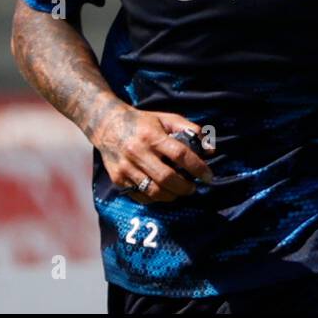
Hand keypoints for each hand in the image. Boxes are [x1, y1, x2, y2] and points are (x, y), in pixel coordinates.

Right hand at [90, 103, 213, 203]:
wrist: (107, 125)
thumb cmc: (143, 122)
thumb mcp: (167, 119)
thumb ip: (191, 130)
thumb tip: (210, 150)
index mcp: (152, 136)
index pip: (180, 154)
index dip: (197, 167)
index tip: (208, 176)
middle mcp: (137, 153)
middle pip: (167, 178)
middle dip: (185, 187)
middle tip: (193, 187)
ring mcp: (126, 168)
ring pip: (153, 191)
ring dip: (172, 195)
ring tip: (180, 191)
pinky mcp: (118, 179)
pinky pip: (140, 196)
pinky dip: (155, 198)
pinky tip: (163, 192)